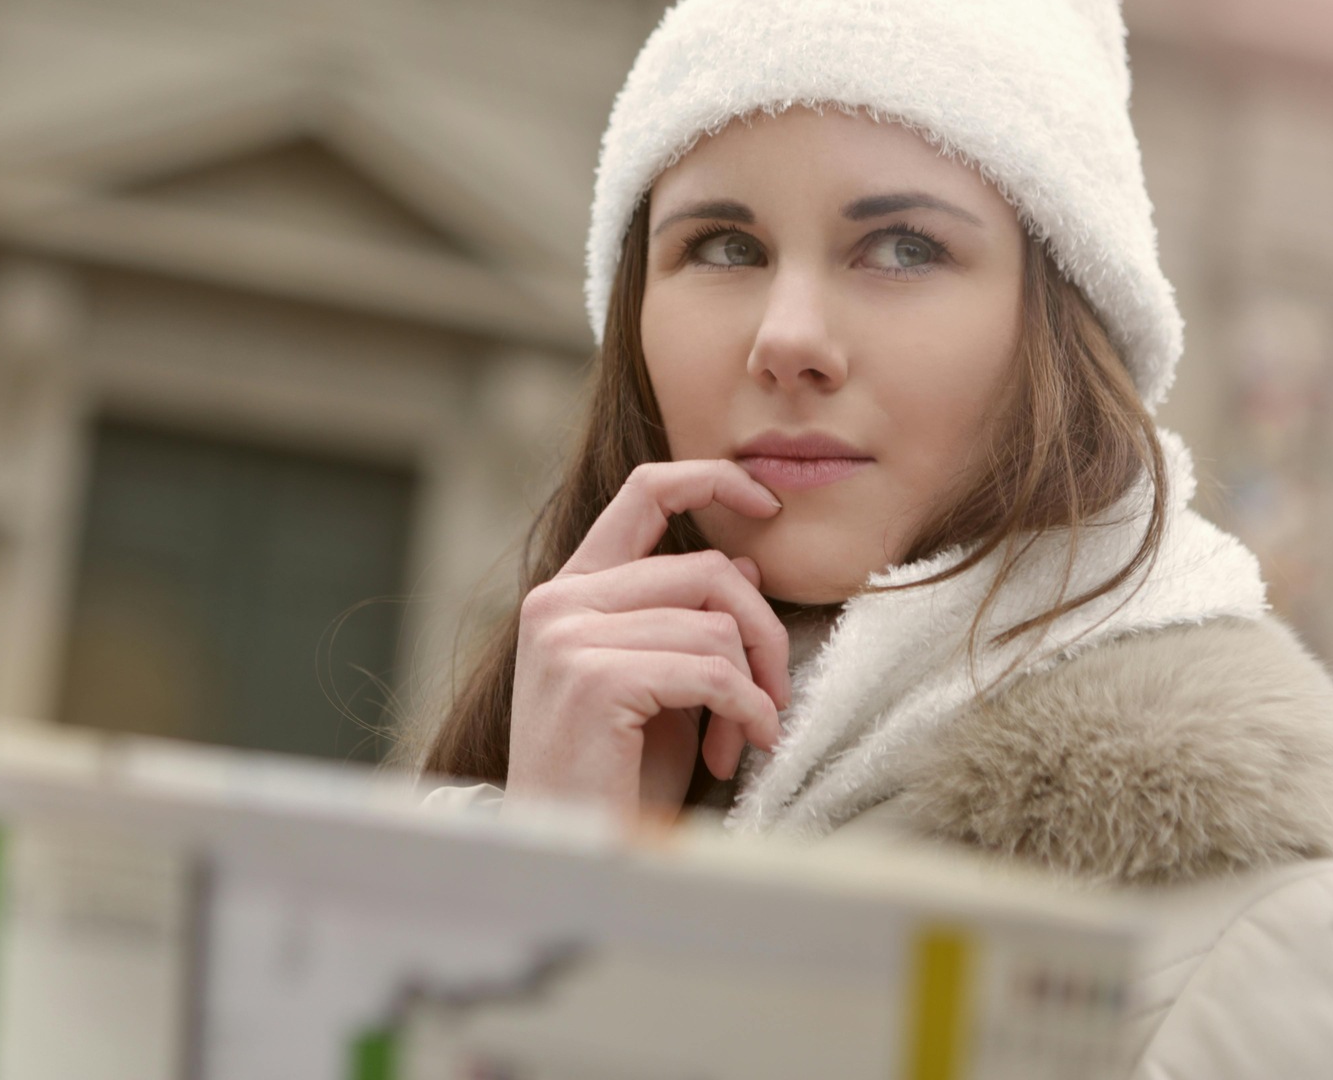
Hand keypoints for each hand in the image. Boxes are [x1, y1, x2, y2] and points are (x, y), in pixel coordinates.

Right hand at [503, 461, 790, 820]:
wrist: (567, 852)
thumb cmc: (616, 779)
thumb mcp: (665, 690)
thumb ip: (689, 623)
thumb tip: (745, 566)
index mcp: (570, 592)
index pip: (644, 492)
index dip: (713, 479)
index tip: (767, 502)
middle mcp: (559, 602)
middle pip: (708, 570)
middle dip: (762, 635)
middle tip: (772, 696)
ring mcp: (568, 637)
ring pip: (715, 625)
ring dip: (754, 688)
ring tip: (745, 738)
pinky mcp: (591, 678)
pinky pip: (709, 671)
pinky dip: (747, 711)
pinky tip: (744, 748)